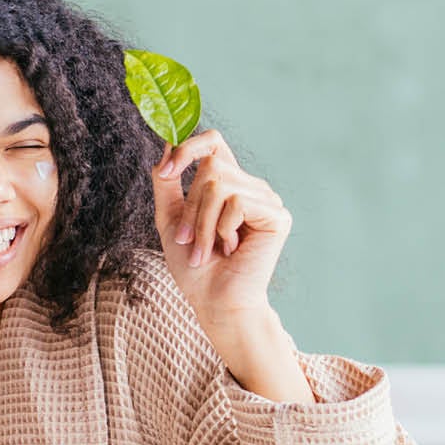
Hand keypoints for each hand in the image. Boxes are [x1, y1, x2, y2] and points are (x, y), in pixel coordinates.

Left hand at [151, 129, 291, 325]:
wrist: (213, 302)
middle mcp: (251, 187)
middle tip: (189, 240)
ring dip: (203, 224)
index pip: (214, 143)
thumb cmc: (195, 268)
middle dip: (191, 207)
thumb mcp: (171, 219)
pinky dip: (223, 229)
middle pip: (211, 167)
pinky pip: (237, 202)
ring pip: (219, 185)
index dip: (189, 148)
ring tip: (208, 250)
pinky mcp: (277, 217)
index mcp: (230, 185)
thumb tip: (167, 143)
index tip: (167, 172)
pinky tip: (232, 249)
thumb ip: (167, 183)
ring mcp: (267, 201)